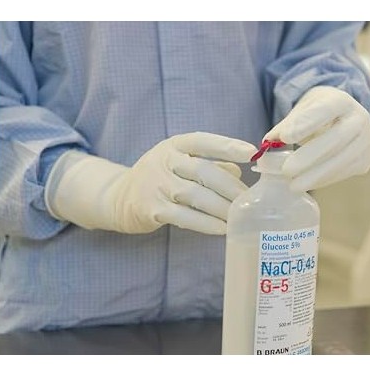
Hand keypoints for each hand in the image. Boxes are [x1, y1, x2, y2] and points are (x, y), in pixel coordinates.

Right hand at [46, 133, 257, 234]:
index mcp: (174, 145)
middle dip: (230, 187)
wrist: (118, 198)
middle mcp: (164, 161)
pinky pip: (185, 217)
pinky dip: (206, 224)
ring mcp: (156, 185)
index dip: (228, 146)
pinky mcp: (152, 209)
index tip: (251, 152)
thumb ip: (210, 166)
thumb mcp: (181, 164)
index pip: (203, 141)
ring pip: (196, 195)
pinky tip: (223, 229)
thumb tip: (240, 174)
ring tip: (240, 217)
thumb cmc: (161, 179)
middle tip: (249, 200)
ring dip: (222, 208)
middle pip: (203, 171)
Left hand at [264, 86, 369, 190]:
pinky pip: (344, 172)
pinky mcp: (367, 158)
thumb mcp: (302, 110)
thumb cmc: (318, 113)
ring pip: (342, 160)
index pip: (325, 109)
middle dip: (310, 156)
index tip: (285, 138)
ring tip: (293, 185)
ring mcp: (366, 139)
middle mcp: (360, 118)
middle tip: (286, 170)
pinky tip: (307, 184)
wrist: (345, 117)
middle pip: (337, 138)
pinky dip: (323, 180)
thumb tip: (267, 143)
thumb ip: (286, 125)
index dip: (306, 123)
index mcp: (342, 100)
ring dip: (316, 175)